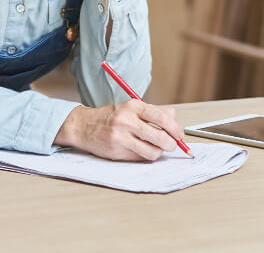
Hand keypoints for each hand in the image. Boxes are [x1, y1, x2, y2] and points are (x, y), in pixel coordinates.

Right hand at [54, 100, 186, 160]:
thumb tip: (175, 120)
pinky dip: (145, 156)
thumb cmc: (110, 117)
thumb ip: (153, 112)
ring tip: (154, 148)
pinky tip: (140, 150)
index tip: (180, 135)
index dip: (176, 129)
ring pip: (153, 151)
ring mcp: (121, 137)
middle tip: (171, 145)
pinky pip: (141, 158)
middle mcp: (127, 120)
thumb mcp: (130, 108)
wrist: (83, 126)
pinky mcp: (117, 151)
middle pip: (162, 137)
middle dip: (172, 144)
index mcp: (133, 106)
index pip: (163, 117)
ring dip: (158, 152)